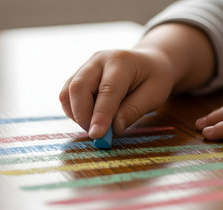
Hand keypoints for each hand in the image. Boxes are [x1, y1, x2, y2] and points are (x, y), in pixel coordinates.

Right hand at [59, 48, 173, 138]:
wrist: (148, 62)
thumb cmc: (154, 78)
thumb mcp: (155, 94)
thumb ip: (134, 110)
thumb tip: (114, 129)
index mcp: (121, 61)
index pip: (107, 90)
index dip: (100, 114)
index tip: (96, 135)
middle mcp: (98, 60)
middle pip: (79, 87)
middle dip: (82, 115)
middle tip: (96, 135)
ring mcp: (85, 66)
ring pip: (68, 92)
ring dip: (77, 115)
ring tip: (97, 125)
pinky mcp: (78, 76)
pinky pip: (66, 96)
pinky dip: (74, 111)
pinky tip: (91, 117)